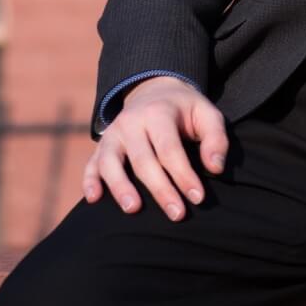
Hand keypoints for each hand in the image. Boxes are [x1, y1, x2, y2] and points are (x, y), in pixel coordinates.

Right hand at [81, 76, 228, 221]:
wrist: (154, 90)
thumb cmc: (185, 110)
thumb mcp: (206, 114)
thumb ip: (216, 138)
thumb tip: (215, 168)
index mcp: (158, 113)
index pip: (169, 148)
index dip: (183, 174)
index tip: (198, 198)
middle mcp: (131, 122)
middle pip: (143, 159)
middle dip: (160, 189)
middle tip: (177, 214)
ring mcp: (113, 133)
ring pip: (111, 161)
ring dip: (120, 186)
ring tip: (133, 209)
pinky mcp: (102, 145)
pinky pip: (92, 163)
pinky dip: (89, 180)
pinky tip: (93, 199)